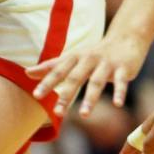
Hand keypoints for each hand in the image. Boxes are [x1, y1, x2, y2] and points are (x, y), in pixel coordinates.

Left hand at [30, 30, 150, 118]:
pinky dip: (119, 92)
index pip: (58, 71)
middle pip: (76, 78)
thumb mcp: (72, 57)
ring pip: (97, 81)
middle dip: (66, 94)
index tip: (36, 95)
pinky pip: (121, 82)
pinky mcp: (123, 68)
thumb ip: (51, 67)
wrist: (126, 38)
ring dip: (91, 98)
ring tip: (84, 115)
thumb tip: (27, 73)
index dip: (47, 83)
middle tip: (57, 112)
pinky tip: (117, 105)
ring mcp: (106, 64)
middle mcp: (89, 60)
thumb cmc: (94, 53)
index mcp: (75, 58)